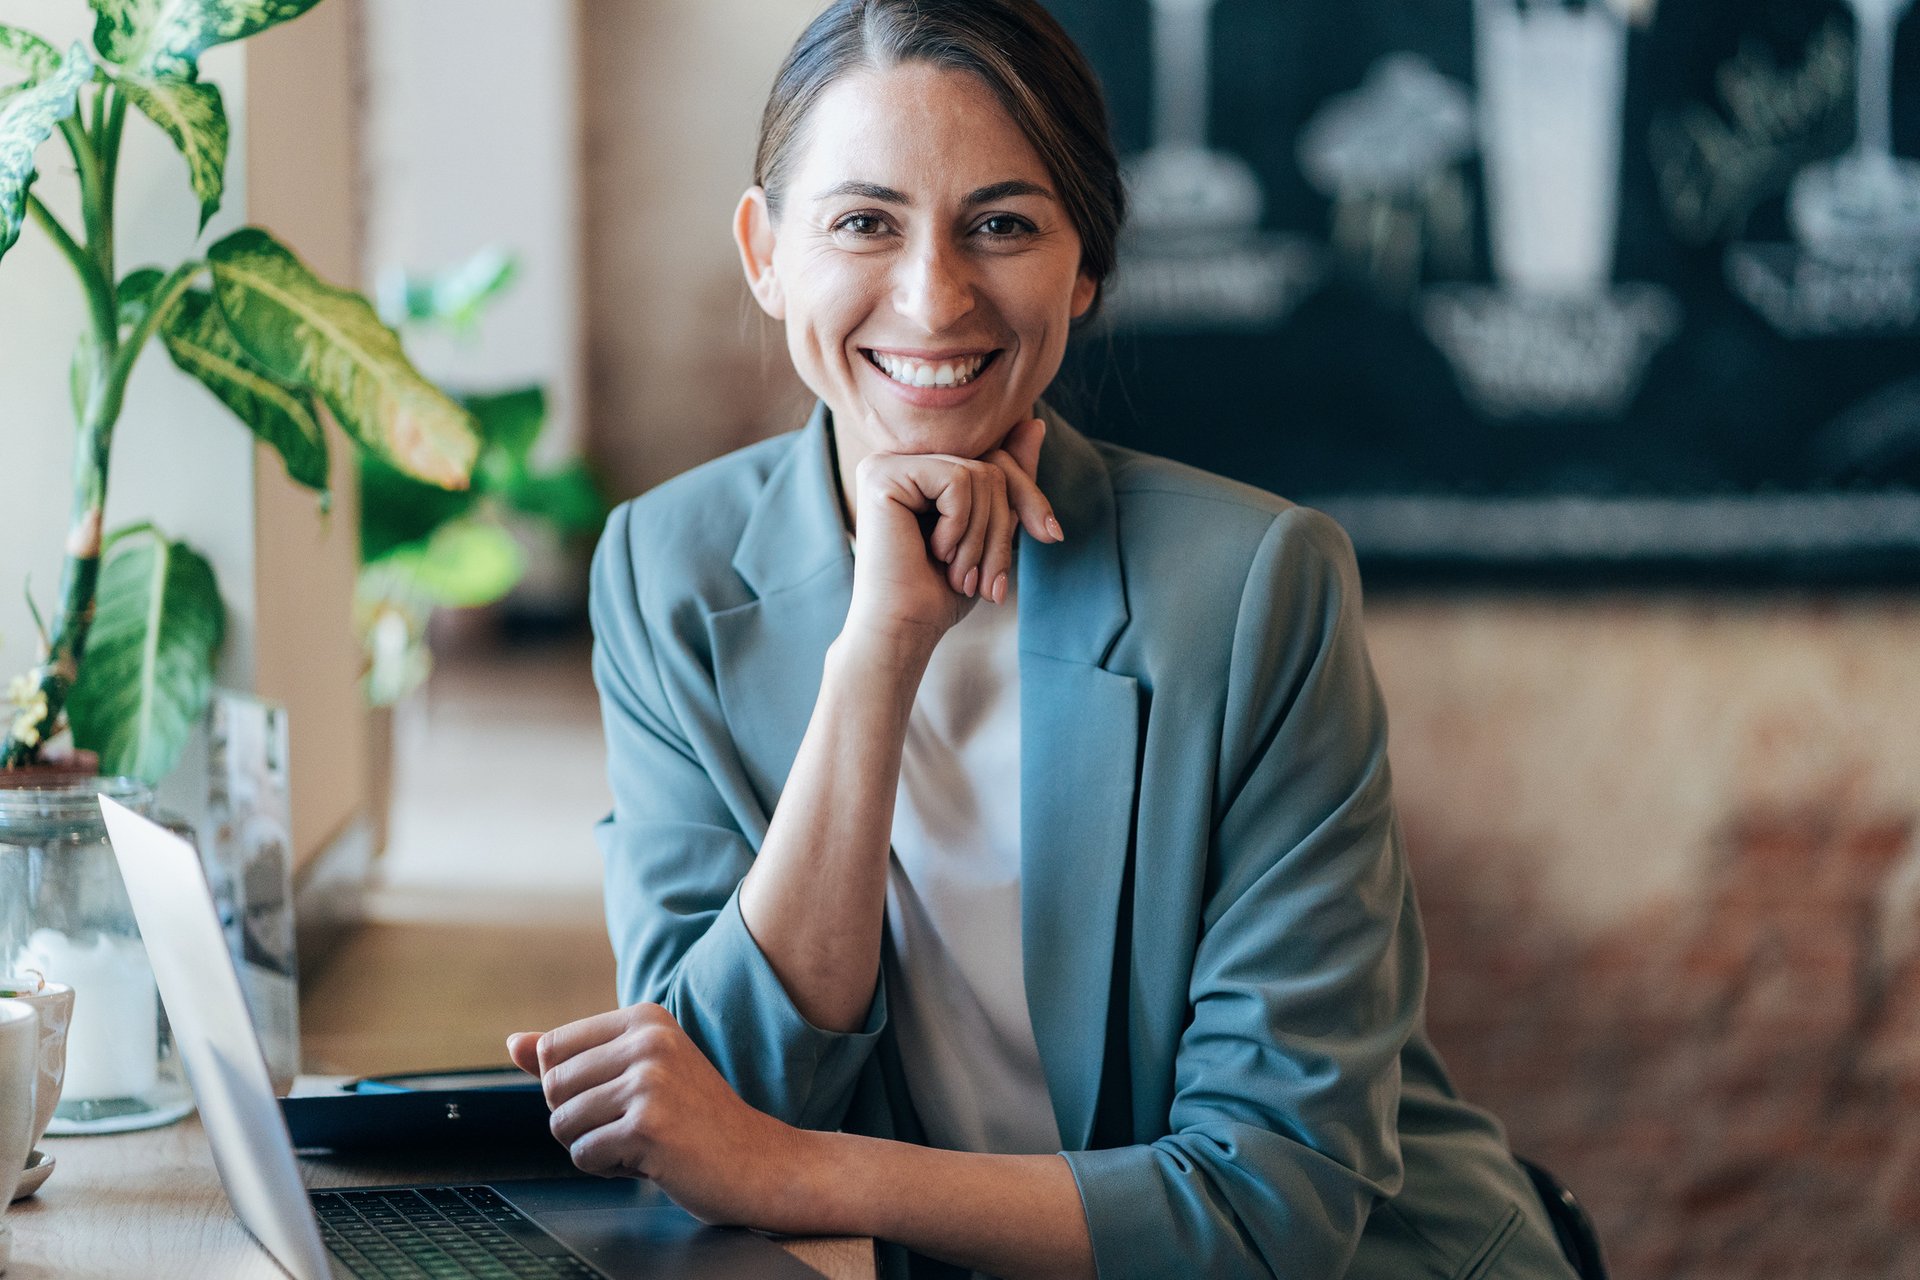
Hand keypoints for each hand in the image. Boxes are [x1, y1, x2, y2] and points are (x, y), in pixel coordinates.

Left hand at [506, 1005, 807, 1226]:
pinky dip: (607, 1169)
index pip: (552, 1050)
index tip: (619, 1098)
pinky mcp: (648, 1126)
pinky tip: (648, 1161)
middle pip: (551, 1087)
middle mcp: (649, 1040)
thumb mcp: (639, 1073)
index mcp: (645, 1018)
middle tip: (629, 1126)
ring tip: (640, 1143)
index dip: (572, 1088)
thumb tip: (513, 1043)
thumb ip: (574, 1056)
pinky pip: (583, 1154)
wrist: (757, 1161)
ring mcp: (650, 1082)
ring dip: (592, 1146)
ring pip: (561, 1123)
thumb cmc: (695, 1119)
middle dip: (577, 1120)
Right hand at [843, 417, 1061, 653]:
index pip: (996, 459)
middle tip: (987, 581)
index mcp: (925, 470)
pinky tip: (934, 552)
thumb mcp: (991, 532)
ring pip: (978, 474)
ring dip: (981, 536)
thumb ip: (1008, 482)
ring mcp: (889, 462)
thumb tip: (1035, 423)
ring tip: (959, 574)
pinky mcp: (882, 473)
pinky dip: (959, 526)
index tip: (1052, 535)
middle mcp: (902, 459)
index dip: (1028, 497)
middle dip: (1002, 528)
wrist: (904, 628)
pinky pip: (956, 480)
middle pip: (991, 466)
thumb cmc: (941, 591)